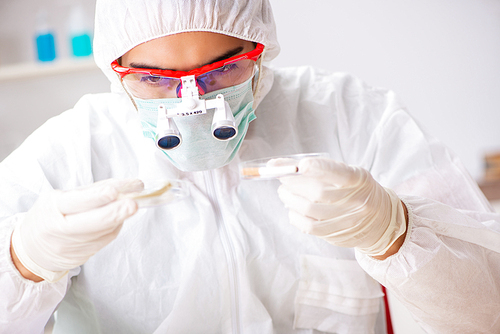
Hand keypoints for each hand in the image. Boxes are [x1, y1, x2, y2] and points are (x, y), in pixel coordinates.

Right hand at [10, 179, 142, 281]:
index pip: (78, 202)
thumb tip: (120, 185)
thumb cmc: (48, 217)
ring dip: (120, 217)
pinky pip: (105, 239)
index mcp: (53, 208)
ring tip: (132, 203)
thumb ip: (89, 192)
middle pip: (94, 222)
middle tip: (134, 203)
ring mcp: (73, 246)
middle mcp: (62, 229)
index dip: (98, 197)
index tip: (115, 191)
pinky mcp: (83, 256)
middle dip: (116, 212)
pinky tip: (118, 218)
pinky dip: (115, 227)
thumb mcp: (59, 198)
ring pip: (104, 231)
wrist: (31, 250)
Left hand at [276, 157, 405, 255]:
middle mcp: (356, 201)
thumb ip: (322, 169)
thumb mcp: (349, 174)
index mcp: (359, 180)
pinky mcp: (337, 235)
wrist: (380, 220)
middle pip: (317, 192)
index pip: (339, 173)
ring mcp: (347, 221)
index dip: (319, 168)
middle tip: (281, 176)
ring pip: (309, 209)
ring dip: (289, 198)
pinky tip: (292, 209)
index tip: (299, 165)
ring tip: (284, 192)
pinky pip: (309, 226)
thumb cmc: (356, 190)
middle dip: (293, 183)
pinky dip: (294, 216)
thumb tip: (284, 166)